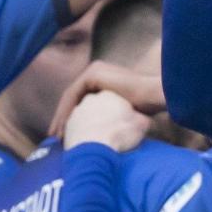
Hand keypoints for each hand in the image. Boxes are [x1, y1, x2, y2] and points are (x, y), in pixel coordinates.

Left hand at [48, 60, 167, 139]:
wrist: (154, 97)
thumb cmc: (147, 111)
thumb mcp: (124, 115)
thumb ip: (111, 119)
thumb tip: (104, 136)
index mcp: (104, 79)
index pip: (81, 101)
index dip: (72, 120)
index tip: (68, 139)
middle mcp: (96, 71)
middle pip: (73, 99)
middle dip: (63, 120)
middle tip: (56, 139)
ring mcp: (93, 71)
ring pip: (70, 97)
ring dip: (61, 117)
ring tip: (56, 137)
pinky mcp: (92, 75)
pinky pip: (72, 95)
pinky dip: (66, 112)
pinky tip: (64, 128)